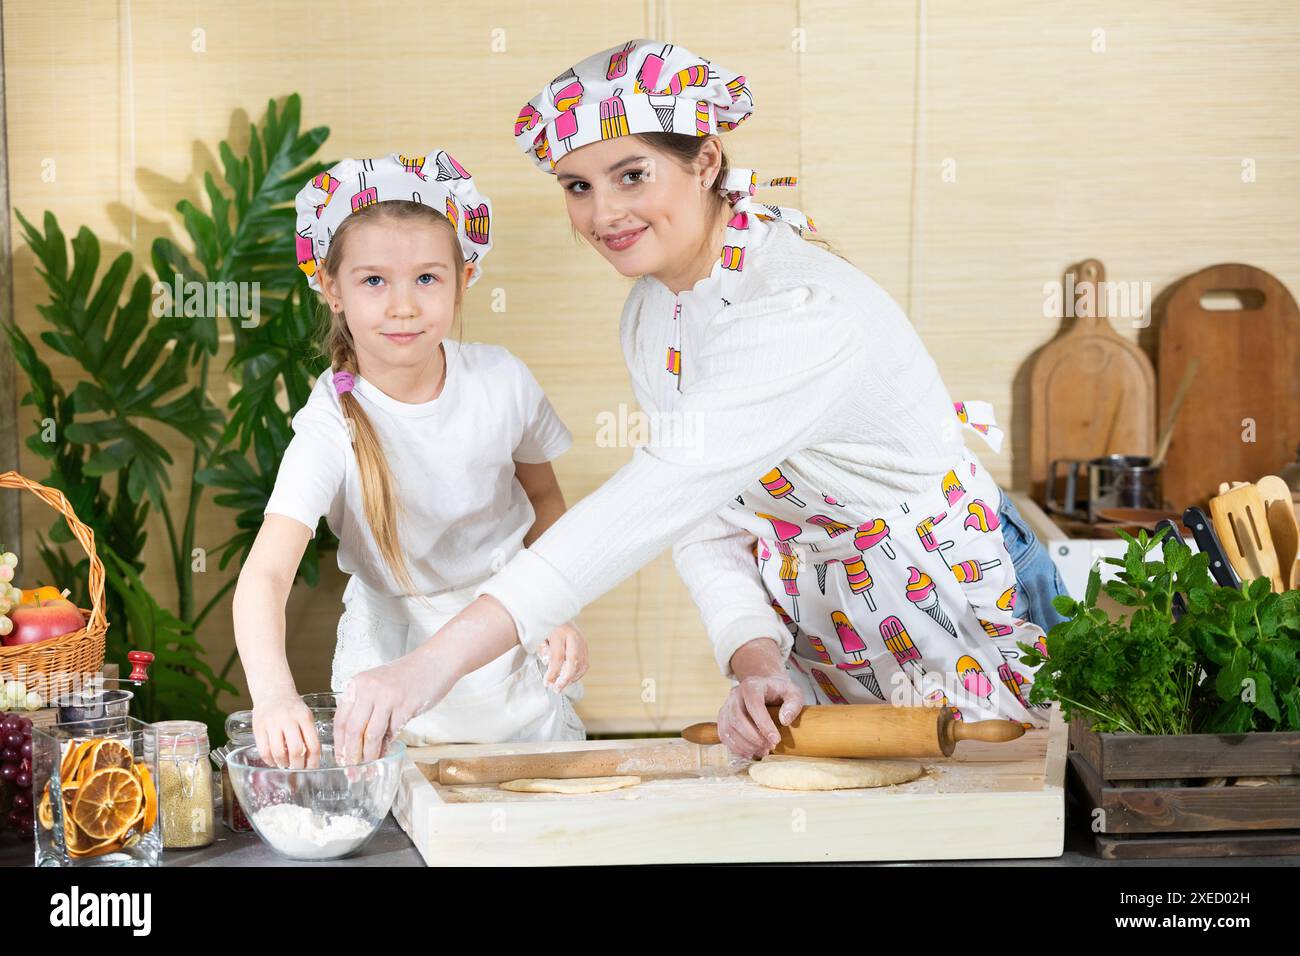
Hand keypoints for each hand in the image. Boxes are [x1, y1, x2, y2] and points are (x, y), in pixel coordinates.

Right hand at [252, 693, 321, 769]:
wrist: (273, 691)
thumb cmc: (292, 707)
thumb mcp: (305, 716)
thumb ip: (309, 735)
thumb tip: (311, 761)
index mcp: (305, 717)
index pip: (313, 745)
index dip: (313, 762)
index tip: (311, 769)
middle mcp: (289, 719)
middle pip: (296, 750)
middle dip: (298, 766)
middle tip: (297, 770)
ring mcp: (272, 723)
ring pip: (279, 752)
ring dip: (283, 764)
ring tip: (285, 765)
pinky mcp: (258, 727)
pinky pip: (264, 750)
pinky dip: (270, 761)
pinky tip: (274, 761)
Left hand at [334, 647, 454, 765]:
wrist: (435, 662)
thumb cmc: (408, 676)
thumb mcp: (379, 686)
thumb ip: (367, 708)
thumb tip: (358, 741)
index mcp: (358, 684)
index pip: (340, 720)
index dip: (339, 744)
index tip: (341, 759)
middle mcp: (368, 689)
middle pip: (352, 730)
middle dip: (350, 756)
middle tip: (352, 772)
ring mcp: (386, 697)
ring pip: (369, 735)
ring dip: (368, 757)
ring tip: (367, 770)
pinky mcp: (404, 706)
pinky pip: (390, 733)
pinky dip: (385, 748)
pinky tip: (384, 756)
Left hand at [538, 621, 587, 691]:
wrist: (556, 615)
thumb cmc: (545, 627)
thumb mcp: (538, 636)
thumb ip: (542, 650)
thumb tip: (549, 665)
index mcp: (560, 631)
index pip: (558, 656)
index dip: (553, 672)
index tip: (547, 682)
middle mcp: (574, 636)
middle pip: (573, 661)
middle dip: (565, 678)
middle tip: (556, 688)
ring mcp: (582, 641)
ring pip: (581, 664)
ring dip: (571, 678)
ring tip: (560, 685)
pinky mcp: (585, 646)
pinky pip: (584, 664)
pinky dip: (577, 674)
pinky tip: (568, 679)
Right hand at [717, 673, 804, 759]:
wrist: (765, 688)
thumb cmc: (780, 692)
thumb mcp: (793, 693)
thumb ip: (793, 704)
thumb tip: (785, 720)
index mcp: (751, 685)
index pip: (754, 705)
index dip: (764, 725)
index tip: (776, 740)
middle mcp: (735, 694)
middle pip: (737, 719)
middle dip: (754, 738)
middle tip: (770, 748)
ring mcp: (726, 705)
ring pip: (729, 729)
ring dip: (745, 745)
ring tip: (763, 752)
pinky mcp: (723, 717)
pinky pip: (724, 735)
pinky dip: (735, 747)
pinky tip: (750, 753)